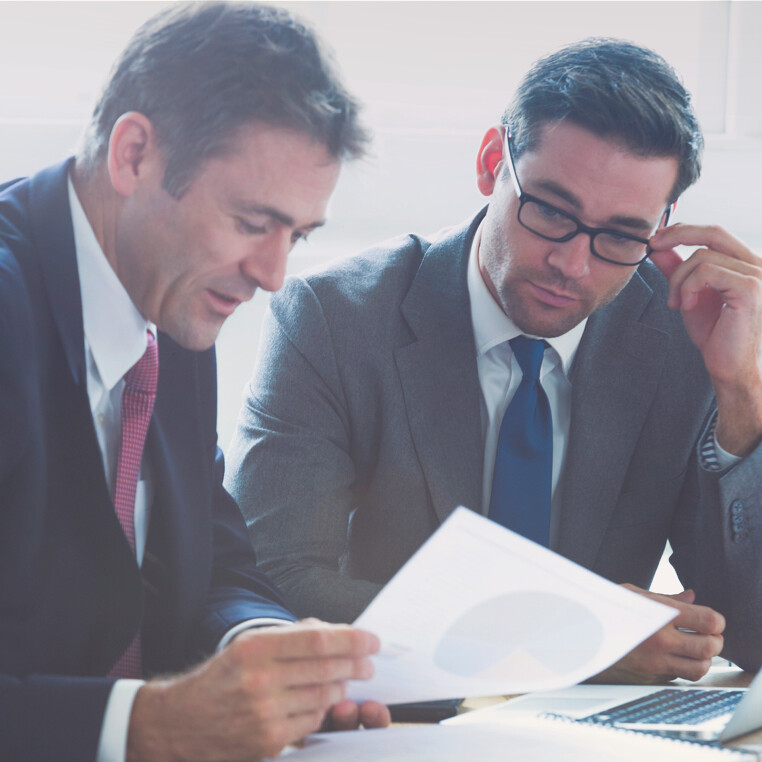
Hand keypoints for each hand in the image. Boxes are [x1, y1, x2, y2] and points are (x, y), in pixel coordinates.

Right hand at [126, 620, 380, 761]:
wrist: (179, 723)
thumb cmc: (220, 679)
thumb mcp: (247, 645)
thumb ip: (290, 637)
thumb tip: (334, 632)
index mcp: (254, 647)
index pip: (316, 640)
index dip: (350, 639)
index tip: (370, 639)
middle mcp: (259, 679)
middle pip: (326, 669)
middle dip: (355, 664)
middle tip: (369, 662)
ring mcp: (264, 713)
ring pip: (323, 697)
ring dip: (342, 687)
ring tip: (347, 680)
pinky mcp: (268, 741)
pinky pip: (311, 722)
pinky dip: (321, 710)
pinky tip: (320, 702)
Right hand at [590, 585, 724, 683]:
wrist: (575, 637)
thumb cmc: (602, 611)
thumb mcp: (631, 595)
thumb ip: (665, 598)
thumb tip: (691, 596)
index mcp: (658, 614)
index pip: (708, 621)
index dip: (716, 621)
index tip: (711, 620)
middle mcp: (659, 640)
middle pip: (710, 647)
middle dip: (715, 641)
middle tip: (708, 635)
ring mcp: (654, 662)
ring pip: (700, 668)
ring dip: (703, 658)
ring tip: (695, 648)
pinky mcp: (649, 678)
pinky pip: (679, 676)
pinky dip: (683, 668)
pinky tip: (673, 656)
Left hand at [649, 223, 761, 454]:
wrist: (729, 367)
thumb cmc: (715, 335)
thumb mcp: (689, 295)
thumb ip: (677, 270)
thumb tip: (658, 248)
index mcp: (746, 263)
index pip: (715, 232)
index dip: (684, 230)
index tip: (657, 239)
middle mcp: (758, 264)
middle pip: (713, 232)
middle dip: (677, 234)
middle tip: (652, 246)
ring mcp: (757, 275)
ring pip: (702, 257)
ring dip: (678, 280)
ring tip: (676, 303)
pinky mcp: (750, 288)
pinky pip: (707, 272)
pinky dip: (688, 287)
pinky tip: (686, 306)